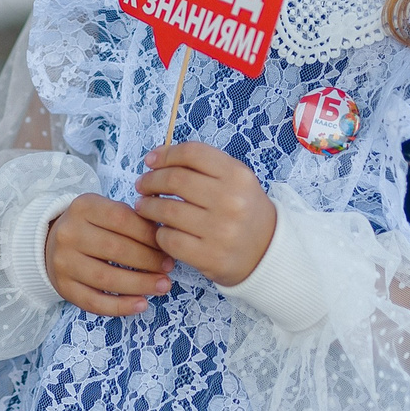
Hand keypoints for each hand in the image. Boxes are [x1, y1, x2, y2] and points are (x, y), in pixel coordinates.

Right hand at [44, 195, 172, 317]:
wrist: (51, 243)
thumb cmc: (91, 227)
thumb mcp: (106, 211)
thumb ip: (132, 220)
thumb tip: (166, 239)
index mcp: (82, 207)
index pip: (121, 219)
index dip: (149, 234)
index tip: (167, 246)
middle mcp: (69, 233)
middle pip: (115, 250)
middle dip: (148, 260)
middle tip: (168, 268)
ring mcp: (63, 262)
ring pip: (106, 278)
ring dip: (140, 284)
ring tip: (162, 286)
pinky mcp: (63, 287)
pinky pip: (94, 302)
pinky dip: (121, 306)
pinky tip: (141, 304)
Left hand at [135, 143, 274, 286]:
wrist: (267, 253)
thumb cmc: (242, 211)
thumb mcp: (235, 180)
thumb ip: (203, 166)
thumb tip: (156, 158)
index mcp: (238, 176)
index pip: (192, 153)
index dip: (165, 154)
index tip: (150, 160)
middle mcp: (231, 201)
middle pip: (176, 180)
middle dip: (151, 181)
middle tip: (142, 185)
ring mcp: (221, 231)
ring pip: (168, 210)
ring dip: (148, 207)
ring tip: (144, 206)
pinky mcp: (210, 257)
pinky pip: (169, 239)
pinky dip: (159, 233)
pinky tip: (161, 230)